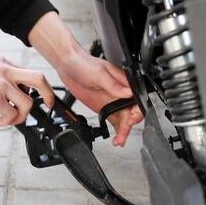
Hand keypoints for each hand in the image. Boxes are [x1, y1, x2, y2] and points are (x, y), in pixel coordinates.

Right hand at [0, 54, 56, 126]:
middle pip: (38, 79)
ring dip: (22, 115)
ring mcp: (2, 85)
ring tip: (10, 119)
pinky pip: (11, 115)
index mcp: (3, 62)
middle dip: (48, 94)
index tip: (32, 96)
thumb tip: (3, 89)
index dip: (31, 88)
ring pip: (27, 102)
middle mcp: (6, 71)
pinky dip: (7, 122)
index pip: (26, 74)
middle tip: (48, 105)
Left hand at [28, 12, 143, 146]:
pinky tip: (116, 139)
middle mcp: (120, 92)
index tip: (131, 118)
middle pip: (132, 112)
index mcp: (124, 82)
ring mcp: (112, 101)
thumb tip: (128, 92)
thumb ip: (114, 85)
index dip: (137, 111)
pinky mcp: (104, 108)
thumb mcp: (99, 74)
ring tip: (119, 141)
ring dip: (124, 131)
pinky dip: (117, 131)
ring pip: (124, 119)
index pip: (137, 98)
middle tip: (123, 133)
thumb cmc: (84, 63)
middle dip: (130, 124)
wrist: (68, 66)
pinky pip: (114, 121)